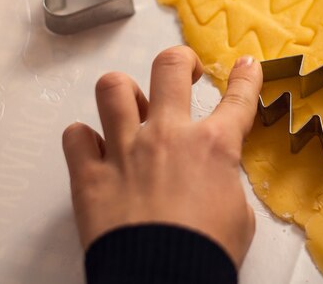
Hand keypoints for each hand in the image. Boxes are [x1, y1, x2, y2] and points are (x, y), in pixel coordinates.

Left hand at [62, 46, 262, 267]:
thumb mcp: (238, 216)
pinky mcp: (90, 175)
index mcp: (213, 146)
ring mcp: (125, 150)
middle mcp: (168, 136)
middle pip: (169, 68)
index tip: (246, 65)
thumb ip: (225, 187)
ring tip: (132, 106)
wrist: (163, 282)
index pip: (238, 98)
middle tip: (184, 71)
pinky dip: (85, 139)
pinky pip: (76, 136)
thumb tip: (215, 183)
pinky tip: (96, 149)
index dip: (246, 76)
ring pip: (113, 88)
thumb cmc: (207, 253)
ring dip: (124, 92)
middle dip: (180, 61)